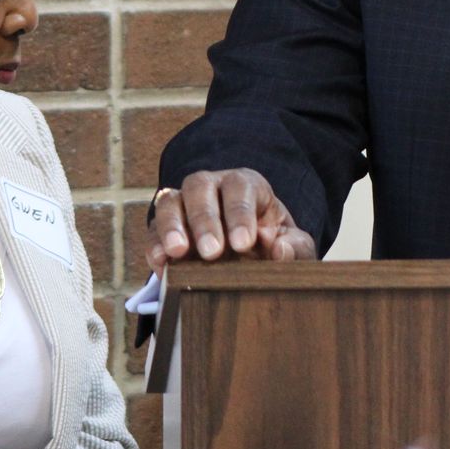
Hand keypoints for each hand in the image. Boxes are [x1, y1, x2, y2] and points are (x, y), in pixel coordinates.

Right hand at [145, 168, 317, 271]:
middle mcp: (212, 187)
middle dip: (205, 220)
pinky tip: (160, 263)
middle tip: (212, 251)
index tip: (244, 243)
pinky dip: (154, 245)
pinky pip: (153, 229)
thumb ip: (296, 248)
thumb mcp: (294, 246)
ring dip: (172, 226)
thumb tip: (280, 250)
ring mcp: (184, 204)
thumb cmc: (272, 244)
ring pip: (170, 201)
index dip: (240, 213)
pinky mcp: (165, 228)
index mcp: (246, 185)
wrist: (249, 256)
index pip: (240, 187)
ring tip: (178, 252)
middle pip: (200, 188)